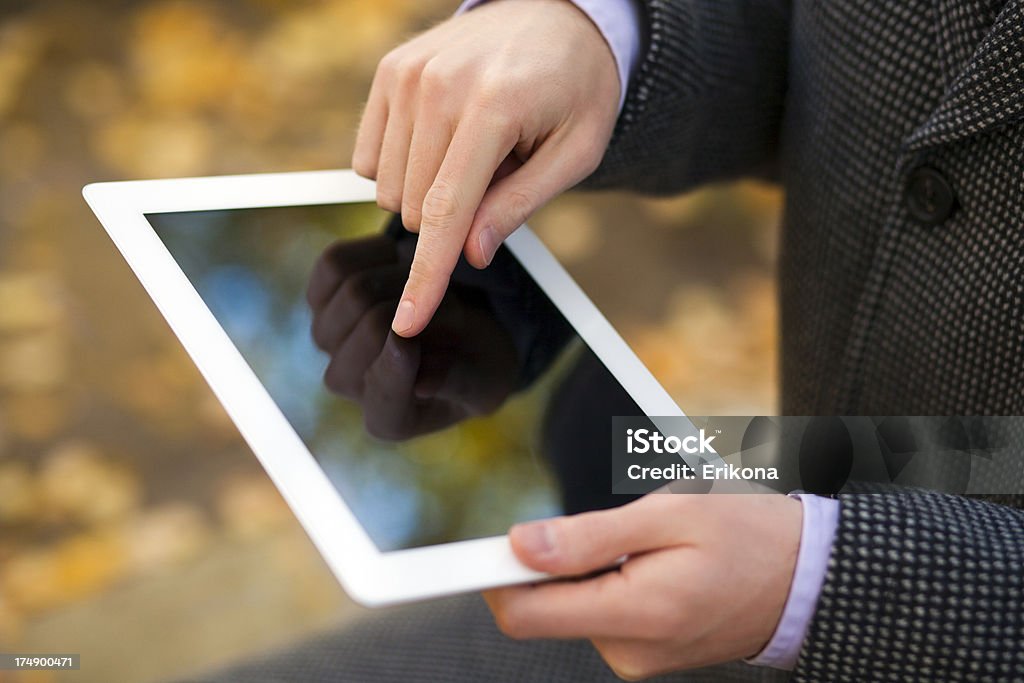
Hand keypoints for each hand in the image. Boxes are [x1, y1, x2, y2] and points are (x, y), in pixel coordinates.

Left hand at [306, 234, 519, 438]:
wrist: (459, 330)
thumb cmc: (477, 362)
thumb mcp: (486, 379)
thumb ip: (458, 382)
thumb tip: (423, 383)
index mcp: (388, 418)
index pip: (383, 388)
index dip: (402, 359)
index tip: (431, 334)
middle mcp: (349, 383)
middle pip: (373, 326)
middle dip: (424, 306)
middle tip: (453, 303)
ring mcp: (330, 340)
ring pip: (355, 291)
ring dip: (405, 277)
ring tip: (429, 286)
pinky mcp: (321, 298)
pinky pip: (336, 265)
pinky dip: (374, 253)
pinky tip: (400, 259)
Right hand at [353, 0, 619, 336]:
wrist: (557, 16)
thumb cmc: (575, 90)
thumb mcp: (575, 152)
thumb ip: (520, 203)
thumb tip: (470, 254)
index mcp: (492, 108)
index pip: (446, 213)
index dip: (427, 277)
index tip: (407, 323)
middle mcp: (438, 87)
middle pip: (411, 207)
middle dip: (449, 218)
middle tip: (497, 174)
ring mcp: (406, 75)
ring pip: (386, 187)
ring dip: (426, 191)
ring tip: (475, 151)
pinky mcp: (389, 72)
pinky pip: (367, 159)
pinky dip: (400, 168)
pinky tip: (441, 142)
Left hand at [484, 495, 801, 679]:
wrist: (810, 580)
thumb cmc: (749, 538)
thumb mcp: (670, 516)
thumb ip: (590, 537)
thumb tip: (520, 547)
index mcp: (636, 614)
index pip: (526, 613)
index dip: (490, 578)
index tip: (465, 549)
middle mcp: (628, 650)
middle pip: (546, 606)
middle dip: (559, 558)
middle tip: (614, 526)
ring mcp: (637, 657)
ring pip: (575, 604)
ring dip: (593, 566)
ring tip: (650, 543)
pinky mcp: (644, 653)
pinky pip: (602, 611)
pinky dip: (613, 581)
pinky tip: (656, 563)